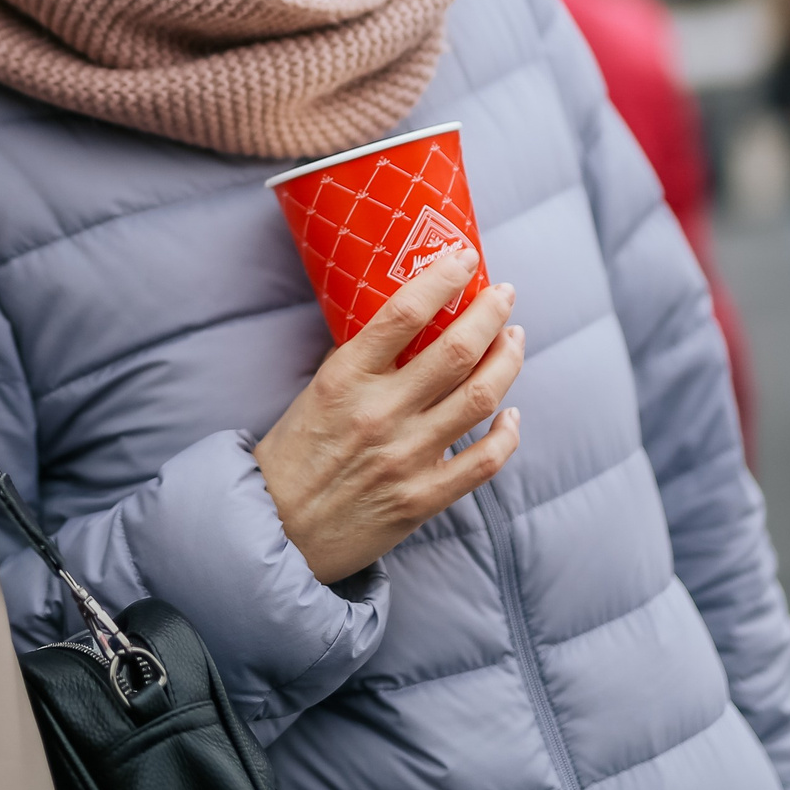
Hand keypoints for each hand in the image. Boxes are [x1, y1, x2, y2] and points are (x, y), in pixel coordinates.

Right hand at [252, 248, 525, 584]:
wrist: (276, 532)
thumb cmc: (293, 456)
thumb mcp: (314, 394)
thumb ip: (355, 361)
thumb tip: (398, 323)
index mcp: (345, 379)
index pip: (403, 314)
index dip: (442, 278)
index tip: (463, 257)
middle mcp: (380, 413)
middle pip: (457, 350)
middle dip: (491, 313)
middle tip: (504, 295)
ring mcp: (406, 457)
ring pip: (482, 397)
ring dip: (508, 360)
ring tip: (513, 339)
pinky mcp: (423, 498)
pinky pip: (485, 461)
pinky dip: (507, 433)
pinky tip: (510, 414)